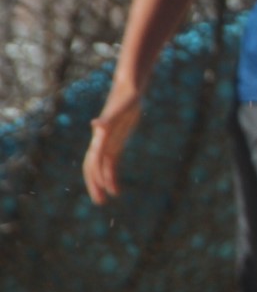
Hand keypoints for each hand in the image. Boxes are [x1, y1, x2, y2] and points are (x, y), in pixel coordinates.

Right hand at [83, 83, 143, 204]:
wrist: (129, 90)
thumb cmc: (126, 98)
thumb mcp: (121, 109)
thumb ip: (109, 118)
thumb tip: (96, 125)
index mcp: (101, 137)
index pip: (94, 161)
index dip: (96, 176)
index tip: (102, 191)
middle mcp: (102, 142)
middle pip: (93, 167)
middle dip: (95, 184)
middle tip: (100, 202)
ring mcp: (108, 143)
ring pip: (101, 167)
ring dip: (103, 182)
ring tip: (108, 198)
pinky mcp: (116, 142)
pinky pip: (111, 162)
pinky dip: (112, 174)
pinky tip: (116, 186)